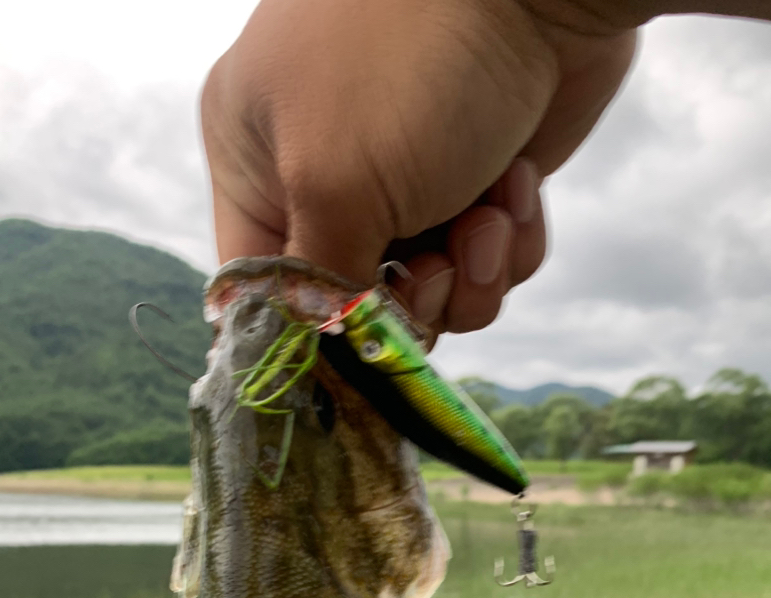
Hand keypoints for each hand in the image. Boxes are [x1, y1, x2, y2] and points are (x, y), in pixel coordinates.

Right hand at [200, 0, 638, 333]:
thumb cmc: (411, 59)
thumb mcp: (335, 184)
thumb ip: (318, 283)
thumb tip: (321, 344)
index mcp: (255, 159)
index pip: (257, 286)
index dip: (301, 334)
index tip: (347, 364)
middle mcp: (324, 175)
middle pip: (352, 306)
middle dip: (407, 303)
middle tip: (440, 265)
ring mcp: (406, 181)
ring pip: (431, 295)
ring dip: (470, 274)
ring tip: (487, 212)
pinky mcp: (477, 184)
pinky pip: (486, 265)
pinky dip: (509, 241)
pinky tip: (516, 184)